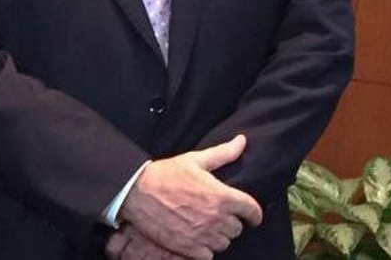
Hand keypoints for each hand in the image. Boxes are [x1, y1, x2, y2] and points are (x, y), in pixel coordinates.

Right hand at [118, 135, 262, 258]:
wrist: (136, 192)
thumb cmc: (165, 174)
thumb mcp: (194, 160)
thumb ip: (223, 153)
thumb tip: (242, 141)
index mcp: (221, 196)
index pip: (252, 211)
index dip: (255, 214)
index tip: (252, 216)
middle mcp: (216, 218)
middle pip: (237, 229)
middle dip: (230, 222)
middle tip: (217, 215)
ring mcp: (202, 235)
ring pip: (224, 243)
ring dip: (218, 236)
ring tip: (206, 226)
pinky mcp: (188, 248)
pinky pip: (208, 255)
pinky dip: (204, 248)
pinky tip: (195, 238)